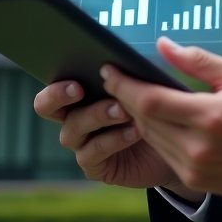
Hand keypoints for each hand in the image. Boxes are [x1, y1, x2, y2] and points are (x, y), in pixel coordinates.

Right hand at [32, 80, 185, 192]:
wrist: (176, 144)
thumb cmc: (156, 106)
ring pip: (72, 129)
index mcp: (83, 92)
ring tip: (125, 110)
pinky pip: (91, 152)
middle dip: (58, 95)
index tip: (76, 79)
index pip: (53, 82)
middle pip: (45, 106)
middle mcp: (75, 116)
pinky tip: (134, 131)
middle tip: (79, 89)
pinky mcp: (95, 165)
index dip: (56, 82)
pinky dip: (113, 139)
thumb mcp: (147, 83)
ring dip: (97, 115)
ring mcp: (82, 142)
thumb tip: (122, 55)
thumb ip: (131, 69)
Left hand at [100, 37, 221, 201]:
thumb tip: (163, 45)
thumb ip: (198, 61)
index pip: (150, 101)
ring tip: (134, 96)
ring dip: (138, 116)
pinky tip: (157, 119)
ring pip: (150, 138)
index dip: (124, 85)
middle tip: (117, 79)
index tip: (109, 70)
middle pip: (144, 120)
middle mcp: (197, 146)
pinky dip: (155, 134)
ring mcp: (195, 168)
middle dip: (126, 98)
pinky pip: (164, 153)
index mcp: (209, 116)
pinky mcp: (196, 180)